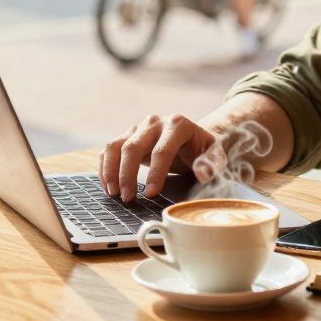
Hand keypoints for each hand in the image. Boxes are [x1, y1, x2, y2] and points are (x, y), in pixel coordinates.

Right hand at [99, 114, 219, 201]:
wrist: (194, 140)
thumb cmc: (203, 150)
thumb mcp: (215, 155)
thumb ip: (211, 163)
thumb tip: (202, 173)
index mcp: (179, 124)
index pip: (162, 150)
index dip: (156, 173)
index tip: (151, 194)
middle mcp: (156, 122)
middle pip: (134, 146)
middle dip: (128, 174)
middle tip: (128, 198)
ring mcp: (140, 128)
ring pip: (116, 145)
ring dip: (111, 171)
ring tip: (114, 194)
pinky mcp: (128, 136)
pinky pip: (110, 149)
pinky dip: (105, 167)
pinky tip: (108, 186)